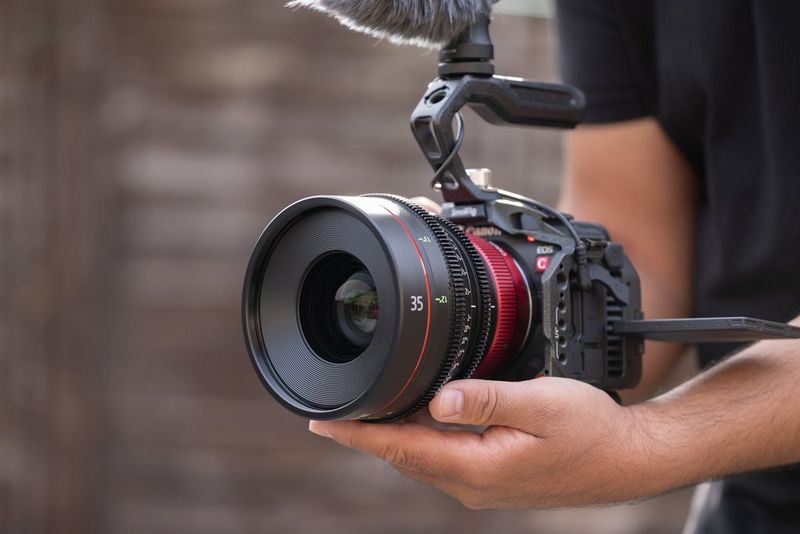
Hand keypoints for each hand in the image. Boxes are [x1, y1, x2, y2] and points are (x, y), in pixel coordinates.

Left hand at [308, 377, 659, 508]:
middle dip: (367, 434)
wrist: (627, 461)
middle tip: (336, 409)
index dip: (359, 435)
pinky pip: (443, 458)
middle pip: (404, 456)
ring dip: (392, 435)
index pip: (401, 449)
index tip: (322, 422)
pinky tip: (417, 417)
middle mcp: (471, 484)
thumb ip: (486, 400)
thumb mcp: (541, 404)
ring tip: (366, 410)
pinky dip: (421, 438)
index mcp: (477, 467)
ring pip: (422, 457)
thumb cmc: (591, 430)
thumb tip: (437, 399)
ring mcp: (481, 485)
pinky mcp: (492, 477)